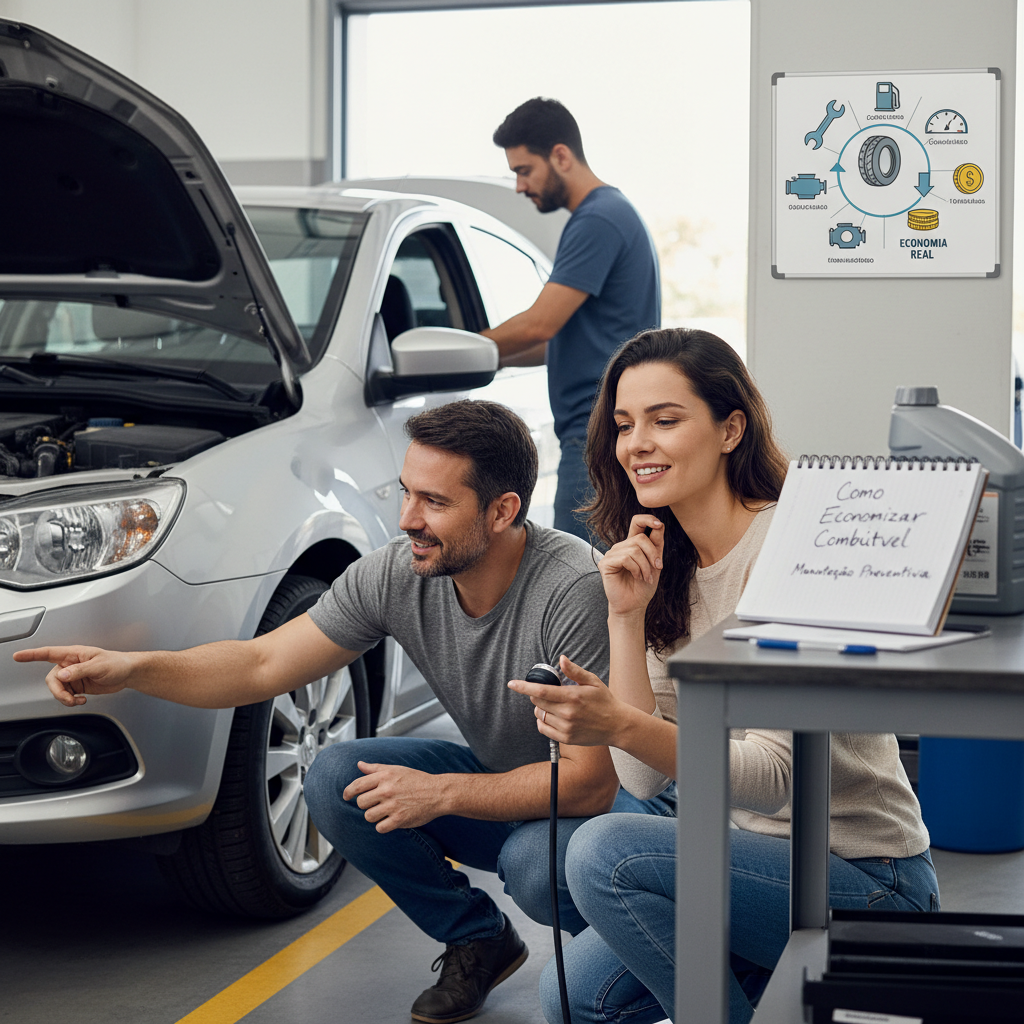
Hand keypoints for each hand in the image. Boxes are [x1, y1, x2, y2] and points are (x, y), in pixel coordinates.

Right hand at [13, 646, 134, 706]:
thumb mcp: (99, 666)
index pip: (48, 653)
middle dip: (58, 691)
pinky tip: (81, 700)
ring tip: (78, 700)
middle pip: (52, 679)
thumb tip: (62, 675)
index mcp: (74, 654)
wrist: (128, 674)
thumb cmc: (117, 663)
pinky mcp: (78, 686)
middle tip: (69, 698)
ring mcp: (74, 676)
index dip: (32, 655)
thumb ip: (79, 671)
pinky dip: (71, 701)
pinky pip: (66, 695)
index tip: (18, 656)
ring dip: (65, 698)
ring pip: (58, 689)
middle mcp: (71, 664)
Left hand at [342, 762, 444, 832]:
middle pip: (361, 803)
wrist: (437, 792)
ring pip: (368, 816)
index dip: (348, 792)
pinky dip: (383, 826)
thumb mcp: (396, 769)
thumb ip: (375, 768)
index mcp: (384, 776)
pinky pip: (380, 827)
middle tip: (375, 803)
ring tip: (384, 812)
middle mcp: (387, 790)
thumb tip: (359, 764)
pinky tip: (390, 820)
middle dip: (365, 805)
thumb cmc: (416, 780)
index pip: (357, 785)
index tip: (346, 797)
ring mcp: (393, 805)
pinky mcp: (399, 819)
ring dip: (374, 816)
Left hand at [507, 655, 628, 747]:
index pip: (541, 691)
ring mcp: (567, 728)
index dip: (524, 687)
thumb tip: (561, 659)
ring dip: (540, 709)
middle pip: (538, 703)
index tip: (512, 683)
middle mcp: (568, 713)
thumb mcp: (592, 681)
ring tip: (554, 705)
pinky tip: (552, 717)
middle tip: (547, 693)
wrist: (617, 725)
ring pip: (540, 716)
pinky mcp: (566, 739)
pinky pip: (544, 729)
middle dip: (536, 696)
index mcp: (573, 697)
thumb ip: (574, 671)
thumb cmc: (605, 701)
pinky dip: (543, 722)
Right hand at [599, 514, 664, 617]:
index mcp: (632, 544)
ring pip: (634, 549)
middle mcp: (621, 547)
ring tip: (646, 577)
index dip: (647, 519)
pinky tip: (636, 576)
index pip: (636, 523)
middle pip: (640, 538)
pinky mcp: (605, 563)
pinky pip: (626, 558)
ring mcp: (612, 554)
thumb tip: (659, 524)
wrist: (634, 605)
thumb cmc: (644, 586)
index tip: (659, 524)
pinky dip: (636, 569)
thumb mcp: (655, 563)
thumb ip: (656, 545)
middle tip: (657, 568)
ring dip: (645, 565)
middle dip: (653, 553)